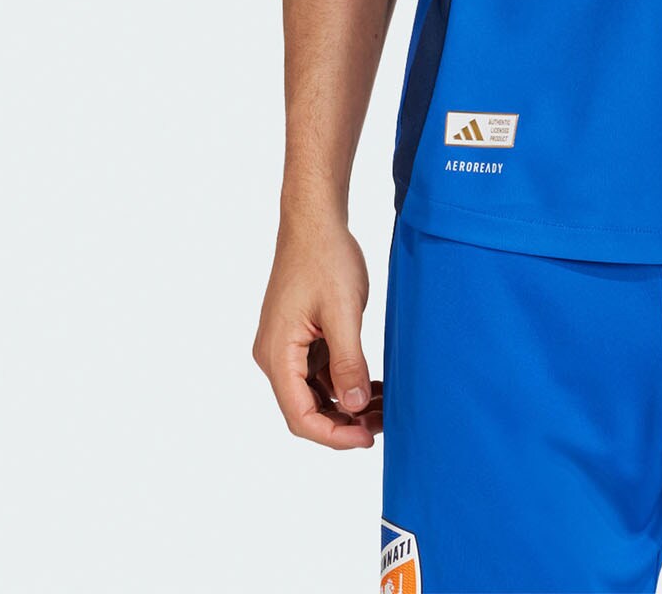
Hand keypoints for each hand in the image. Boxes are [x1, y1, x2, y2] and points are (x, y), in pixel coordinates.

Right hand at [252, 215, 382, 448]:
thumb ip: (348, 361)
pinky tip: (374, 386)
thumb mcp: (342, 311)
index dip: (333, 435)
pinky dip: (345, 383)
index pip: (300, 416)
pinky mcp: (301, 339)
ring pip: (315, 394)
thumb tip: (356, 406)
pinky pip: (320, 373)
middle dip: (345, 422)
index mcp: (277, 355)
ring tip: (385, 407)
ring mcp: (287, 348)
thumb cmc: (325, 259)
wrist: (315, 222)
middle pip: (306, 410)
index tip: (367, 439)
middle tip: (384, 424)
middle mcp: (276, 357)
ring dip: (348, 404)